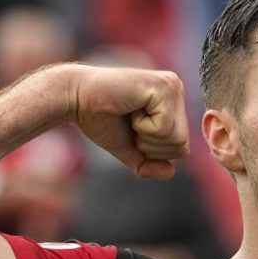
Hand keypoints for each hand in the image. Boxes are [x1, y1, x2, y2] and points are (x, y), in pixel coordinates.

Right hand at [70, 66, 188, 180]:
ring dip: (146, 136)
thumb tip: (170, 173)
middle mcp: (176, 90)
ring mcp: (172, 86)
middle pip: (182, 145)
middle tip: (130, 122)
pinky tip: (131, 107)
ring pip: (176, 138)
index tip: (132, 129)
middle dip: (150, 145)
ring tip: (131, 114)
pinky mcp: (164, 87)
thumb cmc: (100, 119)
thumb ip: (149, 163)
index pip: (181, 147)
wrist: (75, 98)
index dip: (153, 151)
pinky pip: (165, 128)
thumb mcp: (129, 148)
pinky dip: (143, 126)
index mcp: (172, 103)